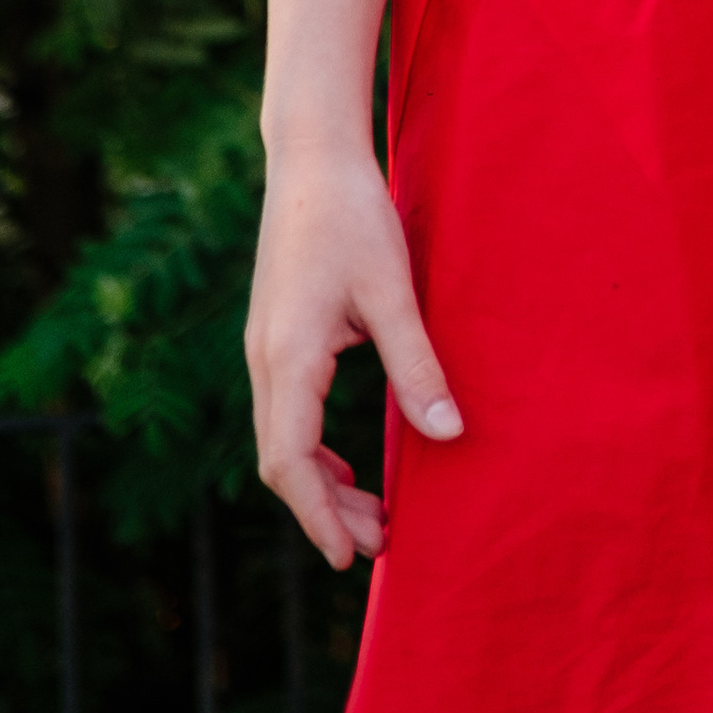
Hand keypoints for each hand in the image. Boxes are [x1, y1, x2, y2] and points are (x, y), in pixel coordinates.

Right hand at [245, 139, 460, 565]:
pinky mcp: (275, 333)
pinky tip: (347, 458)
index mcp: (288, 356)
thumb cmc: (353, 215)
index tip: (351, 558)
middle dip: (325, 510)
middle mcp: (265, 358)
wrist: (312, 155)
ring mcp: (265, 346)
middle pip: (282, 460)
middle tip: (380, 543)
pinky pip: (287, 411)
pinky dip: (313, 447)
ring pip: (281, 438)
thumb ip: (417, 367)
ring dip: (320, 481)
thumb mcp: (392, 292)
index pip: (292, 462)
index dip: (319, 516)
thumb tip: (447, 434)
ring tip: (370, 512)